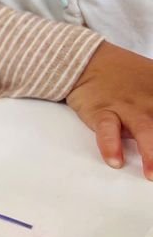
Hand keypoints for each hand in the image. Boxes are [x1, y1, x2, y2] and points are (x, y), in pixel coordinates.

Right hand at [65, 41, 152, 178]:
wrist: (89, 61)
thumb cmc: (129, 77)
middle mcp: (152, 100)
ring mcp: (127, 106)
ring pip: (143, 130)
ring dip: (150, 153)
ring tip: (152, 175)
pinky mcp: (102, 110)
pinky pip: (106, 129)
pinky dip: (110, 145)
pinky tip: (115, 160)